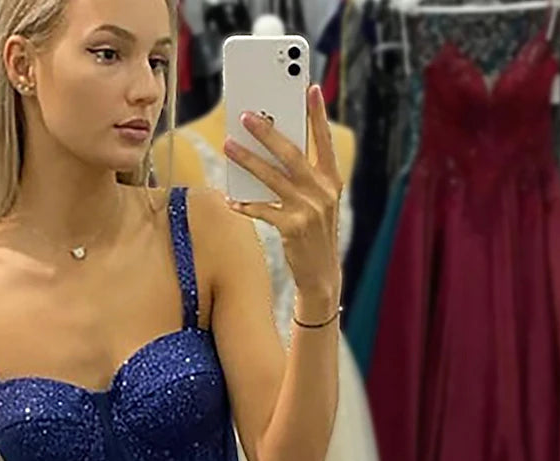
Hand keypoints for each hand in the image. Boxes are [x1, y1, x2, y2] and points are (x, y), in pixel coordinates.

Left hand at [224, 84, 343, 305]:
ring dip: (247, 160)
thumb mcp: (318, 202)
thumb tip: (274, 150)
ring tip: (228, 146)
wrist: (321, 274)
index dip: (318, 114)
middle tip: (246, 115)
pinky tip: (230, 198)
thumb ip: (303, 177)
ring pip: (272, 177)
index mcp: (331, 180)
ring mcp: (307, 210)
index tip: (310, 88)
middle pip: (291, 153)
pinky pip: (262, 210)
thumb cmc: (314, 232)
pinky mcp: (292, 228)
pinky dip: (244, 204)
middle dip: (268, 132)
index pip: (324, 140)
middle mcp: (322, 191)